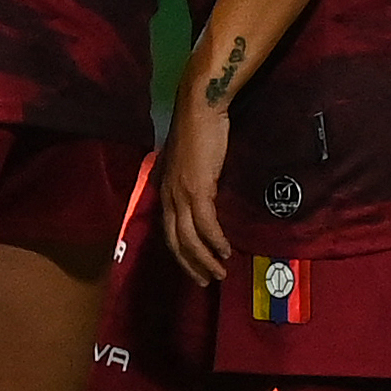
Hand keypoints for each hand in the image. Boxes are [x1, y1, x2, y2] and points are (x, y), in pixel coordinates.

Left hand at [158, 92, 235, 285]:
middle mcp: (168, 196)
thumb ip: (192, 179)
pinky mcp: (197, 189)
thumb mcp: (190, 161)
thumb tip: (204, 194)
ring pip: (189, 239)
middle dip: (191, 265)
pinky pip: (205, 224)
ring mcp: (180, 194)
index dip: (181, 252)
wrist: (200, 108)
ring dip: (204, 260)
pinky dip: (215, 241)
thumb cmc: (198, 130)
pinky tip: (225, 251)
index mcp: (165, 189)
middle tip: (206, 281)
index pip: (170, 230)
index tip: (195, 267)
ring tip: (219, 273)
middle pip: (175, 241)